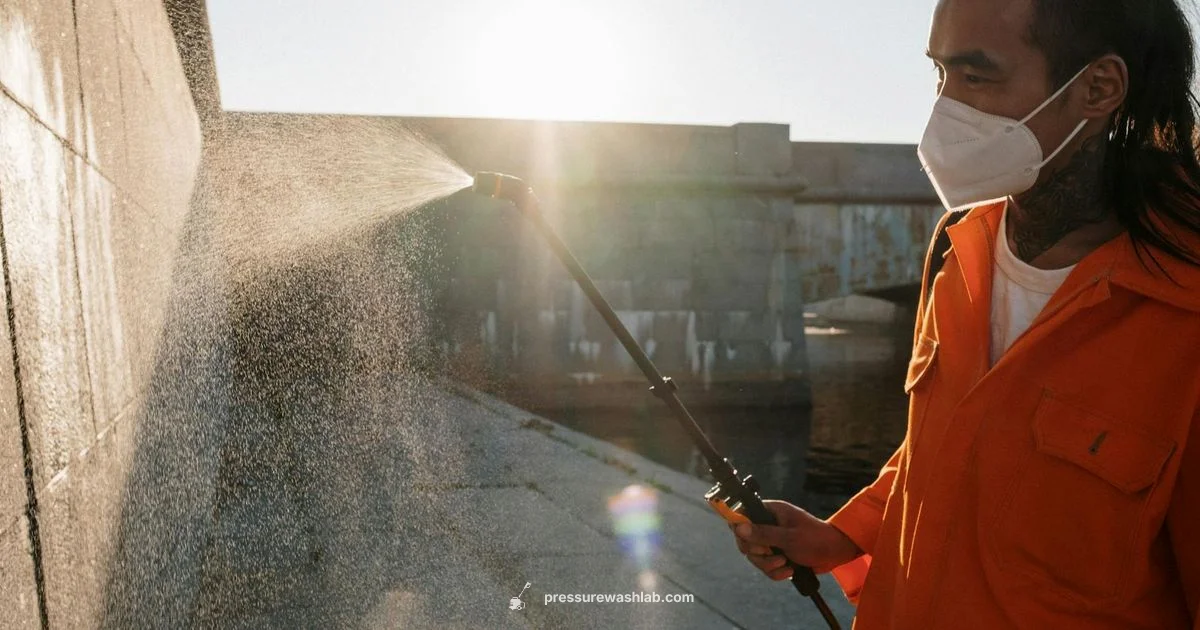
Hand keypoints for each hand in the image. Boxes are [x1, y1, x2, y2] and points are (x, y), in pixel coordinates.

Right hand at [731, 500, 861, 580]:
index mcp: (770, 512)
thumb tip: (739, 527)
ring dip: (768, 565)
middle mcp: (768, 524)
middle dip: (758, 553)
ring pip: (755, 557)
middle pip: (745, 541)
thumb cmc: (816, 539)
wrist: (835, 553)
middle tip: (772, 554)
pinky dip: (775, 572)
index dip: (741, 530)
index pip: (743, 515)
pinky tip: (789, 571)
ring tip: (785, 564)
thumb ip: (763, 533)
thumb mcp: (789, 537)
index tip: (751, 542)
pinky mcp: (777, 555)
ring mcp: (772, 540)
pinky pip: (766, 567)